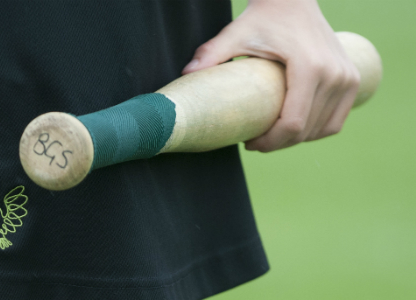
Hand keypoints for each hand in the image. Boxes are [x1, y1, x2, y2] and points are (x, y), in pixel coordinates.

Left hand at [182, 0, 359, 151]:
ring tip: (273, 135)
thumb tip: (186, 75)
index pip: (292, 124)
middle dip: (278, 144)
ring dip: (297, 140)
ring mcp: (348, 78)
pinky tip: (296, 129)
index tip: (249, 142)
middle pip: (305, 131)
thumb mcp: (237, 33)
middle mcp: (336, 75)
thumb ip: (212, 54)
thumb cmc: (265, 17)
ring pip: (323, 129)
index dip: (270, 142)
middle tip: (256, 141)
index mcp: (310, 68)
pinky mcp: (353, 79)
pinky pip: (336, 120)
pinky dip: (317, 130)